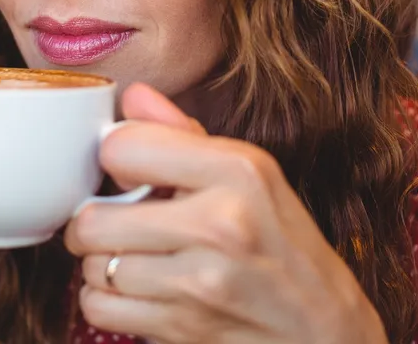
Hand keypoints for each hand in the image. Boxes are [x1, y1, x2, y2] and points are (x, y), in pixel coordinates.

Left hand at [64, 83, 386, 343]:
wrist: (324, 329)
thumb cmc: (284, 245)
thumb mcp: (251, 174)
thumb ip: (183, 132)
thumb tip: (132, 95)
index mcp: (237, 171)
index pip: (123, 148)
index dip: (115, 158)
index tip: (128, 170)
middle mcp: (220, 224)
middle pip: (94, 218)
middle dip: (94, 219)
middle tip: (114, 220)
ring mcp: (200, 282)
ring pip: (93, 265)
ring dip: (101, 262)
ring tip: (130, 255)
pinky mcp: (183, 328)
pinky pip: (99, 308)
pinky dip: (105, 300)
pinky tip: (134, 288)